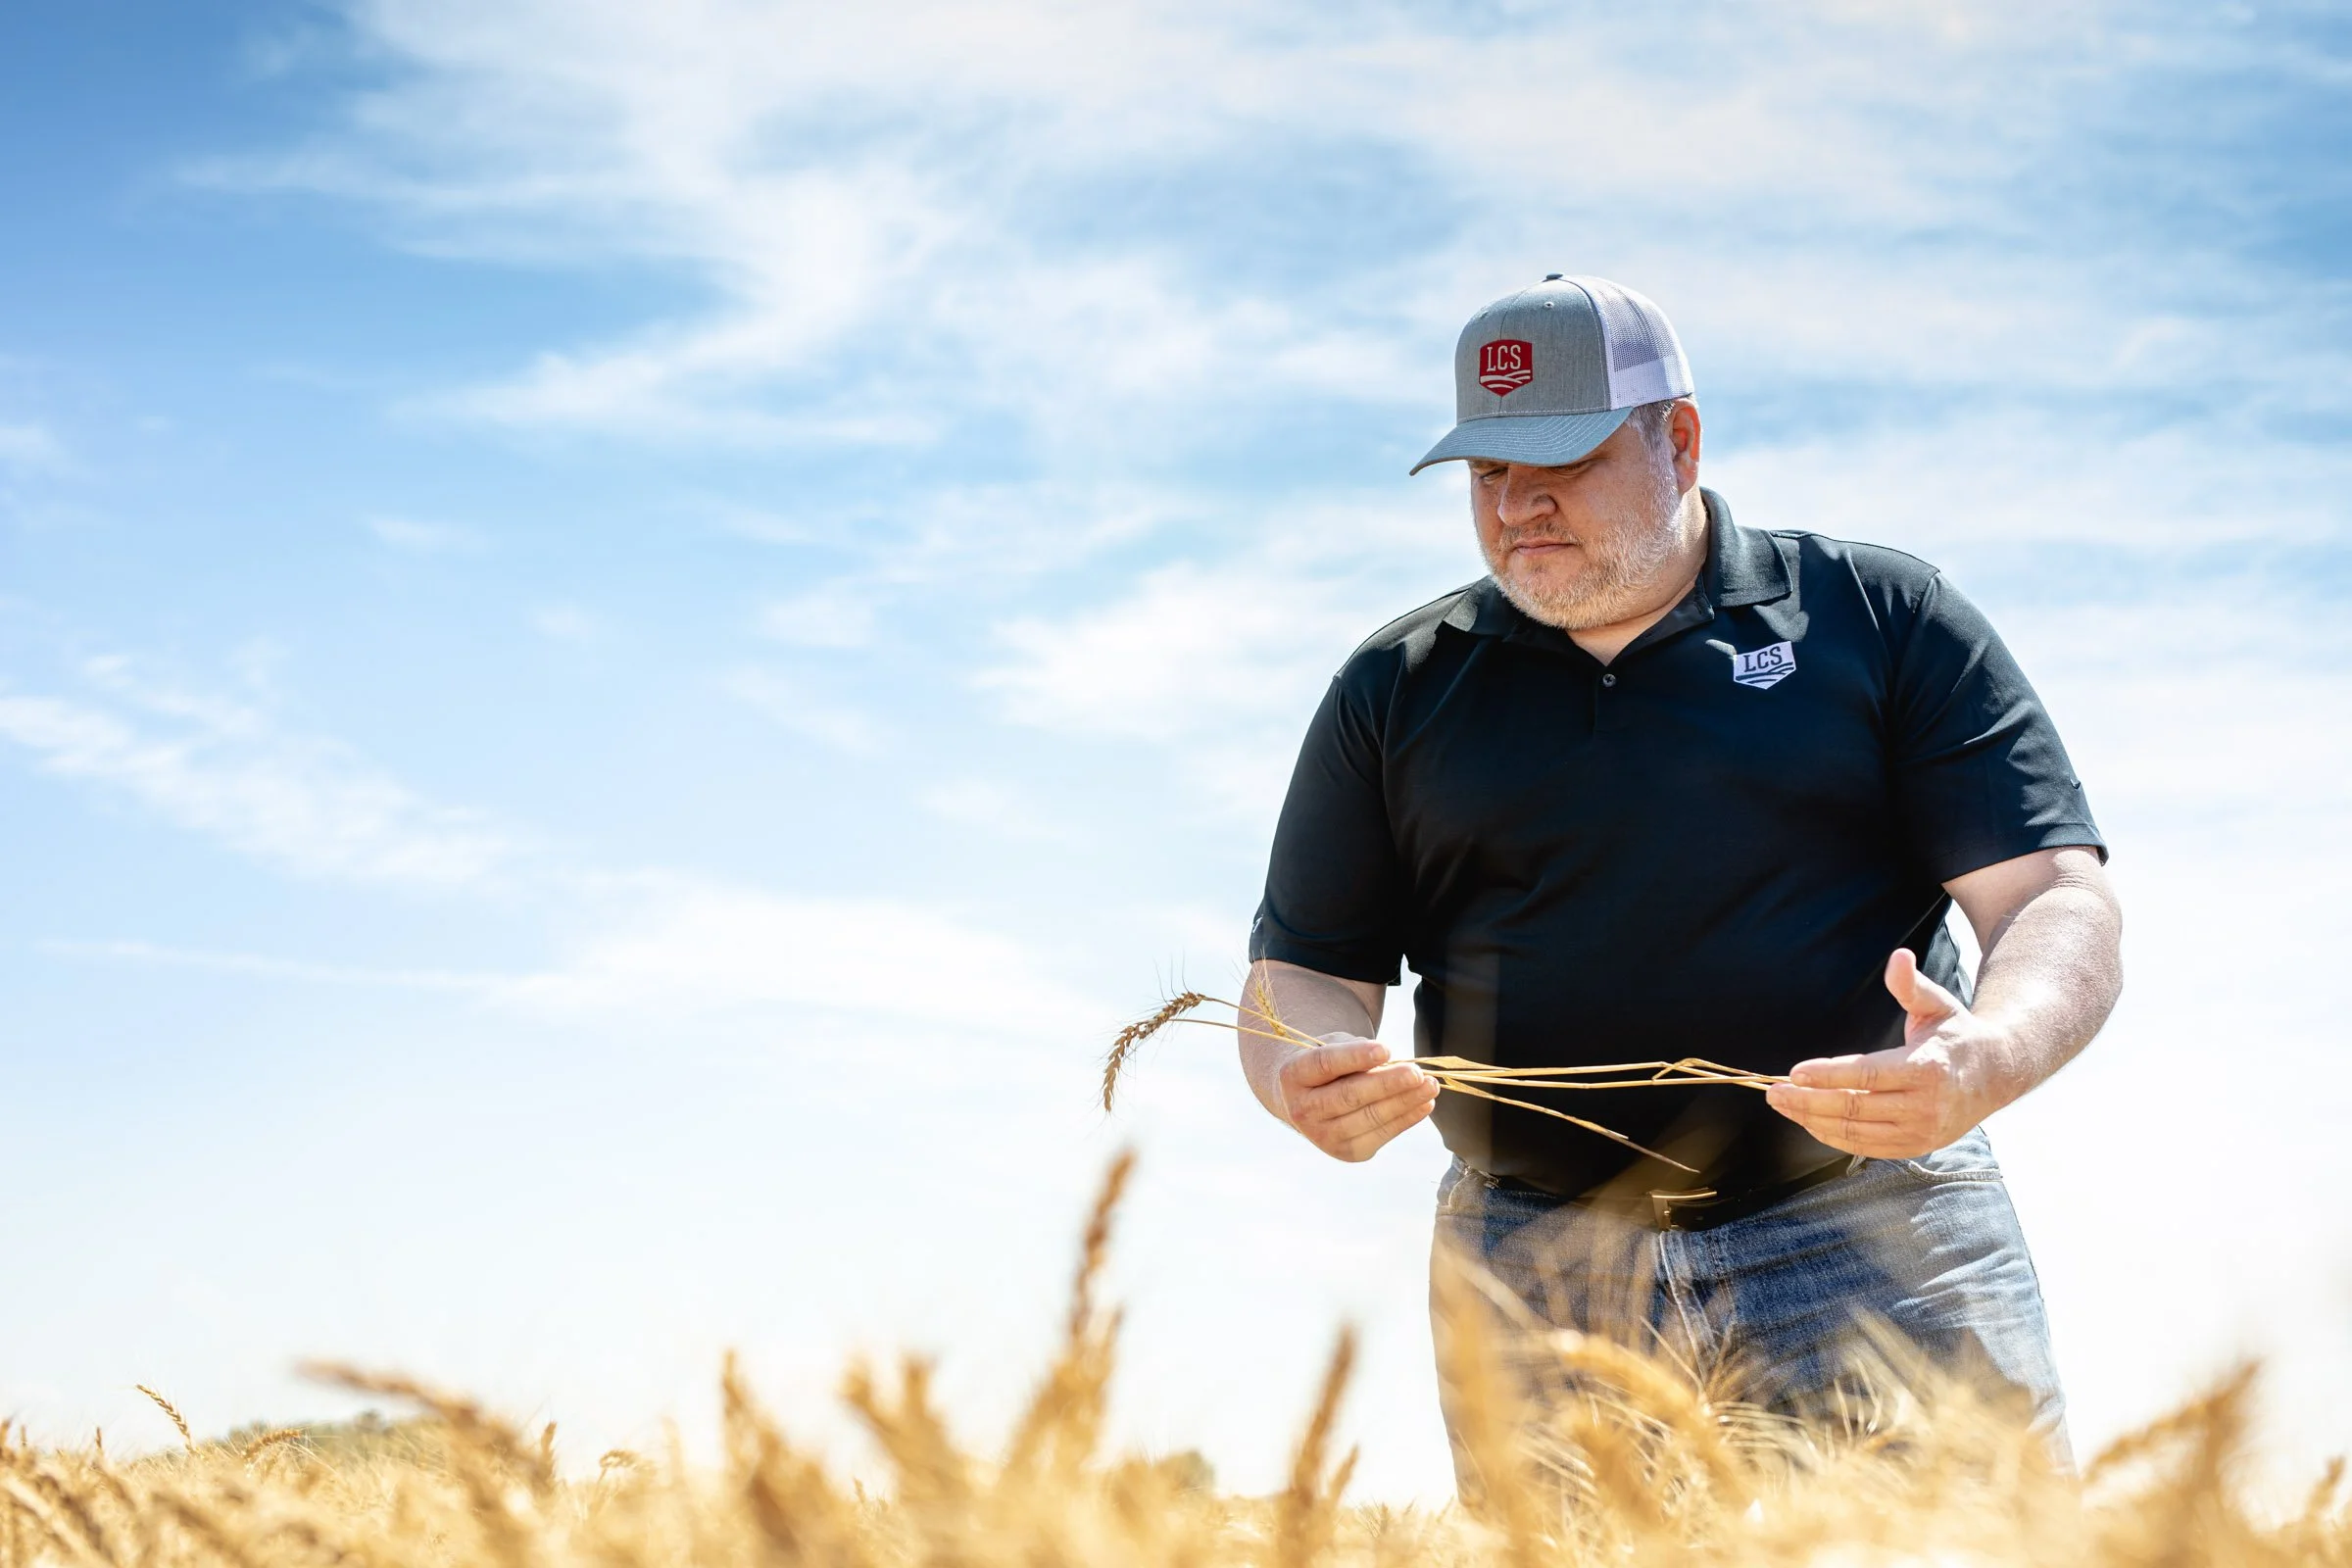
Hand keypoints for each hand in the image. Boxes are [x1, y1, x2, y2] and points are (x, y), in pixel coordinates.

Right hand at [1275, 1036, 1441, 1162]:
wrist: (1311, 1101)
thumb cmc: (1329, 1067)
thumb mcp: (1334, 1047)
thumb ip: (1356, 1051)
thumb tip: (1391, 1062)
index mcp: (1293, 1075)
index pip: (1325, 1064)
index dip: (1356, 1057)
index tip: (1386, 1049)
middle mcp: (1302, 1110)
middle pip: (1349, 1096)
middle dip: (1387, 1084)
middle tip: (1417, 1073)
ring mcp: (1323, 1136)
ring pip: (1369, 1118)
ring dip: (1404, 1102)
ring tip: (1430, 1086)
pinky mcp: (1347, 1153)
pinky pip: (1382, 1134)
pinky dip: (1406, 1119)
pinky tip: (1425, 1105)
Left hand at [1765, 949, 2009, 1158]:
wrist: (1996, 1075)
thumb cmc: (1956, 1035)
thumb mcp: (1937, 1004)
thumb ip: (1911, 984)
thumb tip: (1897, 957)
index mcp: (1927, 1069)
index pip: (1868, 1075)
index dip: (1829, 1075)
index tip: (1794, 1072)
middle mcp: (1925, 1106)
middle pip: (1854, 1109)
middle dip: (1808, 1101)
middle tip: (1773, 1092)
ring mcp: (1920, 1132)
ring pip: (1855, 1133)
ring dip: (1813, 1120)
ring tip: (1783, 1105)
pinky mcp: (1915, 1147)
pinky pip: (1866, 1147)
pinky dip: (1833, 1136)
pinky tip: (1809, 1120)